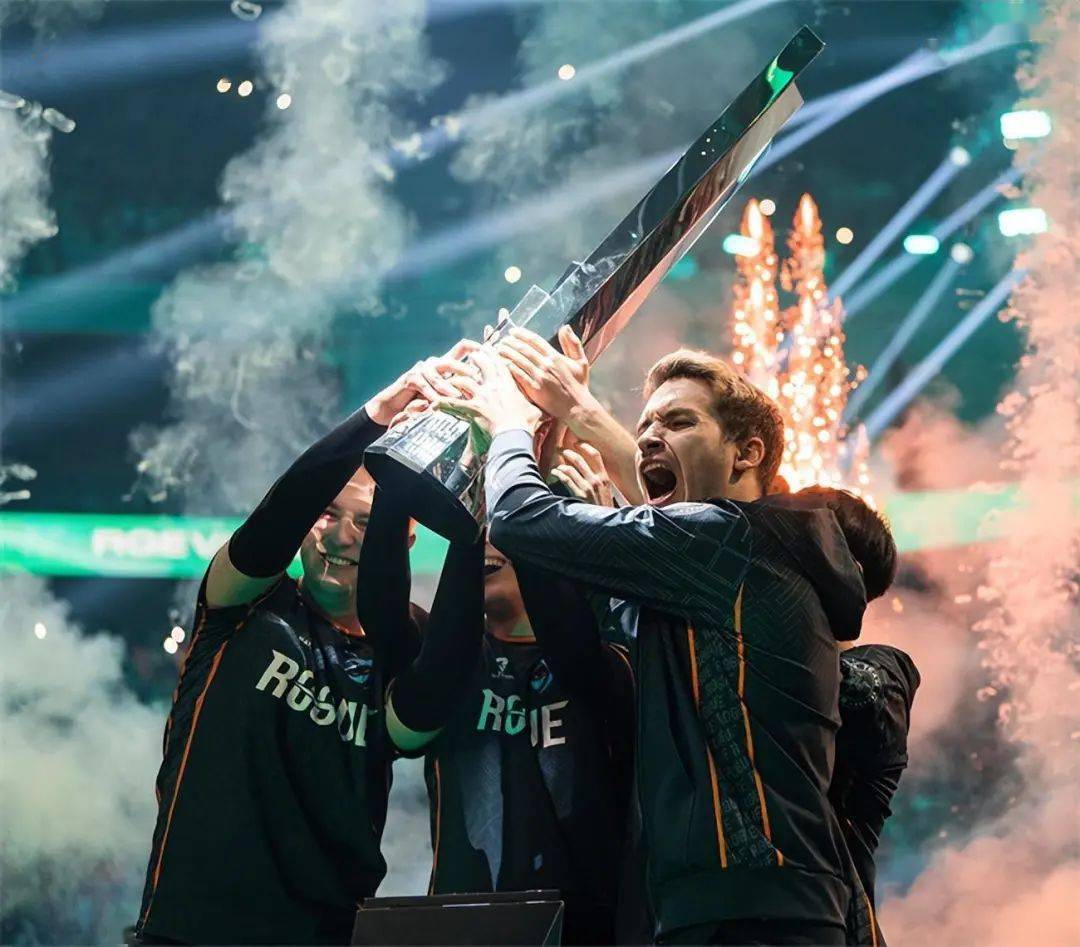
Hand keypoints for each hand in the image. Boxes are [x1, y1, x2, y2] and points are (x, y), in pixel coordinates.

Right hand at [364, 339, 479, 426]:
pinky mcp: (410, 377)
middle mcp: (434, 363)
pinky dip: (431, 394)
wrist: (395, 407)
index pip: (462, 347)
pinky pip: (423, 384)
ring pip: (437, 375)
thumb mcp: (445, 395)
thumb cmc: (424, 402)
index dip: (475, 346)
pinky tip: (437, 402)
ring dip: (448, 387)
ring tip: (458, 396)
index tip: (488, 350)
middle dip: (464, 370)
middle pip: (450, 361)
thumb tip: (483, 389)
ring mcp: (421, 369)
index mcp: (446, 364)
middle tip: (477, 379)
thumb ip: (460, 389)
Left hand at [434, 347, 541, 440]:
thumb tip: (549, 411)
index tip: (490, 346)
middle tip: (472, 353)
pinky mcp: (473, 408)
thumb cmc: (527, 422)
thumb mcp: (536, 410)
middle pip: (482, 365)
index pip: (500, 363)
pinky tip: (434, 403)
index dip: (494, 353)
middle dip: (476, 358)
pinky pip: (454, 404)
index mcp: (509, 383)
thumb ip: (537, 407)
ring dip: (457, 377)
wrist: (515, 433)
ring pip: (464, 380)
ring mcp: (482, 396)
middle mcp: (494, 386)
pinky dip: (443, 403)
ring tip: (452, 374)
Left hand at [495, 326, 590, 421]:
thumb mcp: (581, 362)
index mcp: (555, 356)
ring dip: (507, 353)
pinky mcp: (534, 388)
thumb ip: (573, 344)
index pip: (535, 340)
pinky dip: (509, 367)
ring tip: (498, 349)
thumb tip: (565, 327)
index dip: (522, 334)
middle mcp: (546, 364)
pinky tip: (501, 363)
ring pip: (519, 360)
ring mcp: (539, 376)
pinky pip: (518, 374)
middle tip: (502, 340)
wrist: (577, 407)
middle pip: (524, 348)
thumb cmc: (578, 385)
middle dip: (510, 342)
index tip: (513, 331)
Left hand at [549, 442, 613, 506]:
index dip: (585, 446)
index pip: (595, 454)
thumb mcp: (607, 491)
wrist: (606, 522)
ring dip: (561, 464)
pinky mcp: (579, 495)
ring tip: (557, 463)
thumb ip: (600, 479)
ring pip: (570, 469)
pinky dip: (559, 473)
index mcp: (605, 477)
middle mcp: (596, 480)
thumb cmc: (604, 507)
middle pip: (579, 459)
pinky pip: (566, 479)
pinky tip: (555, 472)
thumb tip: (589, 469)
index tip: (577, 443)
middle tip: (561, 450)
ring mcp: (587, 487)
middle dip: (568, 452)